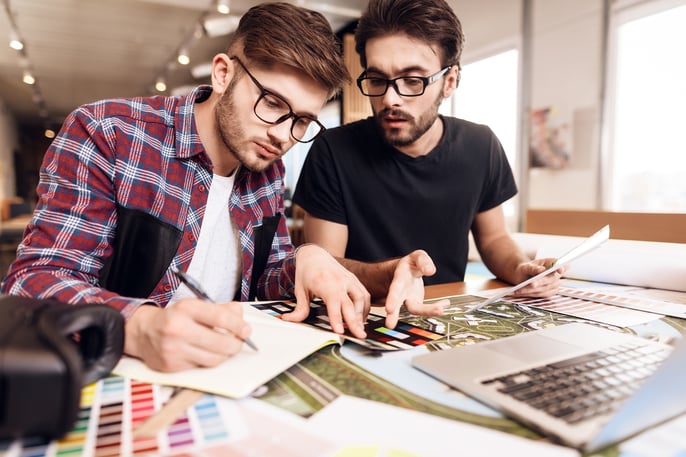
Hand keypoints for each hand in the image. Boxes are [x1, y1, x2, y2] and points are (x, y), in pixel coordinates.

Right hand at [124, 299, 251, 371]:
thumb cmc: (175, 318)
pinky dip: (208, 361)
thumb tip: (241, 320)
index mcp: (186, 309)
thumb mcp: (195, 306)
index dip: (238, 325)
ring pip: (214, 359)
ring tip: (224, 348)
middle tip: (239, 342)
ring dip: (224, 355)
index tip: (246, 330)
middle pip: (220, 343)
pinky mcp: (171, 366)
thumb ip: (221, 310)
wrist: (143, 332)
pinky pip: (201, 367)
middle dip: (236, 344)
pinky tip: (206, 353)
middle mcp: (178, 329)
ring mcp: (174, 350)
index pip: (220, 317)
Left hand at [282, 244, 370, 338]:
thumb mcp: (300, 290)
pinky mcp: (354, 280)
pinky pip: (364, 295)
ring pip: (362, 299)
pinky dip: (365, 307)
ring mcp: (349, 279)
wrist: (314, 255)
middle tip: (360, 336)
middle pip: (351, 304)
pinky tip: (361, 318)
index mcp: (325, 283)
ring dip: (362, 315)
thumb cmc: (307, 272)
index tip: (340, 331)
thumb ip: (299, 308)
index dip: (337, 318)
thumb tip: (290, 320)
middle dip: (356, 321)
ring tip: (359, 329)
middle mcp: (340, 281)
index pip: (334, 303)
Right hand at [383, 250, 447, 328]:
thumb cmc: (411, 264)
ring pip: (414, 309)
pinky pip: (426, 309)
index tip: (389, 309)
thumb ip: (423, 260)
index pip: (395, 288)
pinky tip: (446, 304)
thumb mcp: (417, 256)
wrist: (408, 272)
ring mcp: (408, 299)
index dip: (392, 298)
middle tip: (390, 325)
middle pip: (396, 303)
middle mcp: (401, 291)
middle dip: (392, 314)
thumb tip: (430, 271)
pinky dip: (436, 307)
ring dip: (427, 311)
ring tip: (441, 310)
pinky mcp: (416, 304)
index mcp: (399, 277)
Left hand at [511, 257, 566, 297]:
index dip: (561, 268)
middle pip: (550, 280)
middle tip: (532, 284)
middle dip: (540, 282)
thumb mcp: (527, 266)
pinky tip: (521, 293)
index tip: (560, 269)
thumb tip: (541, 269)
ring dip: (532, 290)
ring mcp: (554, 284)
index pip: (559, 266)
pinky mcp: (549, 292)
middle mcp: (555, 275)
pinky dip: (530, 294)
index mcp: (552, 264)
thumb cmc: (526, 269)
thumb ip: (533, 268)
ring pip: (544, 289)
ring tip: (520, 290)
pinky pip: (541, 295)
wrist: (522, 276)